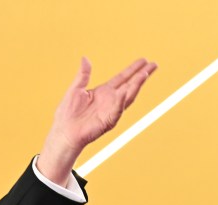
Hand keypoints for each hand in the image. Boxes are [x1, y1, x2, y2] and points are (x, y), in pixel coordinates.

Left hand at [38, 57, 156, 183]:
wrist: (63, 132)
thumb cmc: (67, 114)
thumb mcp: (75, 90)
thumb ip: (83, 75)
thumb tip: (85, 59)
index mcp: (103, 92)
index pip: (122, 78)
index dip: (133, 69)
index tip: (144, 60)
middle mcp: (110, 100)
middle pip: (130, 85)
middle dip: (142, 75)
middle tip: (153, 64)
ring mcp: (111, 110)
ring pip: (128, 96)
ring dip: (136, 86)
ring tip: (144, 74)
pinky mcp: (108, 121)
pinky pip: (117, 110)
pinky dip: (121, 101)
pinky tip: (125, 92)